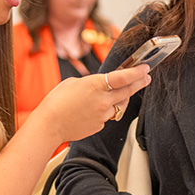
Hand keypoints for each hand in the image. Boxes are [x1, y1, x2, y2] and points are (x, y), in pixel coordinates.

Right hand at [31, 65, 150, 144]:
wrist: (48, 125)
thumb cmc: (56, 101)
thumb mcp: (74, 83)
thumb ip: (92, 83)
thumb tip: (101, 86)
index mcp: (95, 85)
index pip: (123, 77)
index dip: (136, 72)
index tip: (145, 68)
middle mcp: (102, 100)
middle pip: (128, 91)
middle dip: (139, 83)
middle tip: (146, 78)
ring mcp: (103, 115)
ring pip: (120, 104)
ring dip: (122, 98)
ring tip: (120, 92)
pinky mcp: (100, 125)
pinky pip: (108, 116)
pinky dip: (106, 111)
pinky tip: (94, 109)